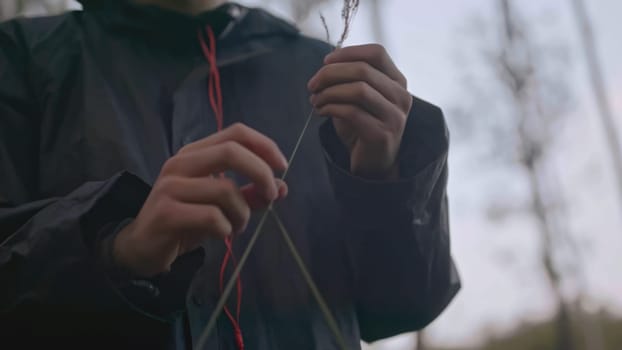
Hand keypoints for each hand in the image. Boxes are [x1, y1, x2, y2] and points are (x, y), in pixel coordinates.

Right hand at [113, 124, 288, 277]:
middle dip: (260, 173)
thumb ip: (249, 194)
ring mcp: (171, 186)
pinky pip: (212, 217)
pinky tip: (221, 234)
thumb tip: (282, 188)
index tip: (282, 166)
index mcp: (195, 153)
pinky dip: (226, 228)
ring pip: (225, 190)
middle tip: (272, 197)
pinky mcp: (166, 212)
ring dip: (243, 213)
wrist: (143, 247)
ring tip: (237, 226)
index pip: (235, 133)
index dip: (264, 145)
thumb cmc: (185, 220)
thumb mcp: (221, 205)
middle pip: (231, 152)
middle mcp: (181, 163)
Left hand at [308, 44, 412, 179]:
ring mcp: (394, 117)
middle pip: (363, 70)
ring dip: (329, 92)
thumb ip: (348, 79)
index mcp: (397, 82)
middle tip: (312, 85)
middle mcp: (401, 97)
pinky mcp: (382, 135)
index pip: (377, 53)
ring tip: (315, 101)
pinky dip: (331, 108)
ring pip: (358, 89)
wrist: (372, 165)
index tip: (325, 62)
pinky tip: (321, 111)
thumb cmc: (362, 127)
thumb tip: (328, 64)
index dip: (348, 53)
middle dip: (331, 74)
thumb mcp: (357, 98)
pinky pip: (352, 112)